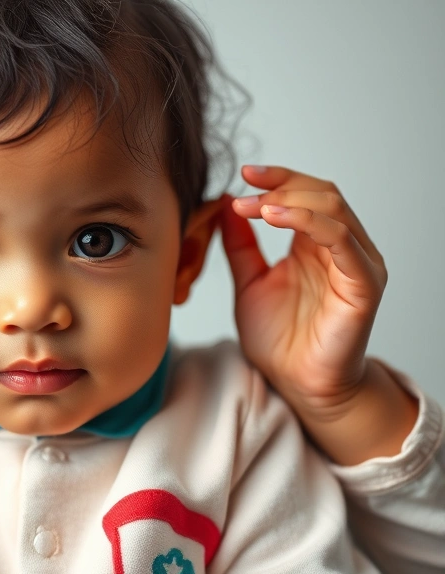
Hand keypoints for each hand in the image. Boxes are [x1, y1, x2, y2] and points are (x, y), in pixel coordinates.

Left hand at [220, 165, 416, 463]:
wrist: (297, 385)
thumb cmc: (279, 340)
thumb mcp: (249, 282)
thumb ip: (241, 245)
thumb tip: (224, 205)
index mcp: (315, 244)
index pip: (305, 193)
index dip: (277, 178)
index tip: (243, 174)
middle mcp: (341, 248)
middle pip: (321, 192)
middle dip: (281, 184)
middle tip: (244, 190)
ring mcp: (356, 263)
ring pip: (333, 208)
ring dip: (290, 199)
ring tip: (253, 205)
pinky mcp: (363, 283)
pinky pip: (341, 239)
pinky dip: (308, 221)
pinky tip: (274, 218)